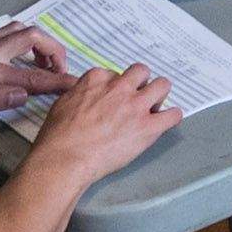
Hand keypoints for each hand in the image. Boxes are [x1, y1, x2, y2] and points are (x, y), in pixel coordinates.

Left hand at [0, 24, 76, 120]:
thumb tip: (24, 93)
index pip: (33, 75)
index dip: (58, 81)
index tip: (76, 85)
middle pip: (33, 37)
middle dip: (54, 51)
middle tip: (60, 70)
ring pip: (19, 31)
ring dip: (38, 42)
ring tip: (44, 60)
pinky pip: (5, 35)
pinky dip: (21, 40)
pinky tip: (15, 55)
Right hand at [25, 64, 181, 187]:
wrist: (65, 158)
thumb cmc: (58, 136)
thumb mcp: (63, 102)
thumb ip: (81, 94)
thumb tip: (86, 95)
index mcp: (98, 79)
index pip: (115, 74)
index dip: (116, 88)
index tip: (114, 99)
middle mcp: (120, 88)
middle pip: (141, 72)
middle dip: (141, 84)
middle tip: (136, 99)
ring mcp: (136, 106)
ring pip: (162, 85)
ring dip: (159, 95)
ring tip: (153, 108)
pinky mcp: (147, 127)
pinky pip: (173, 114)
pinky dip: (172, 117)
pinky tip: (166, 122)